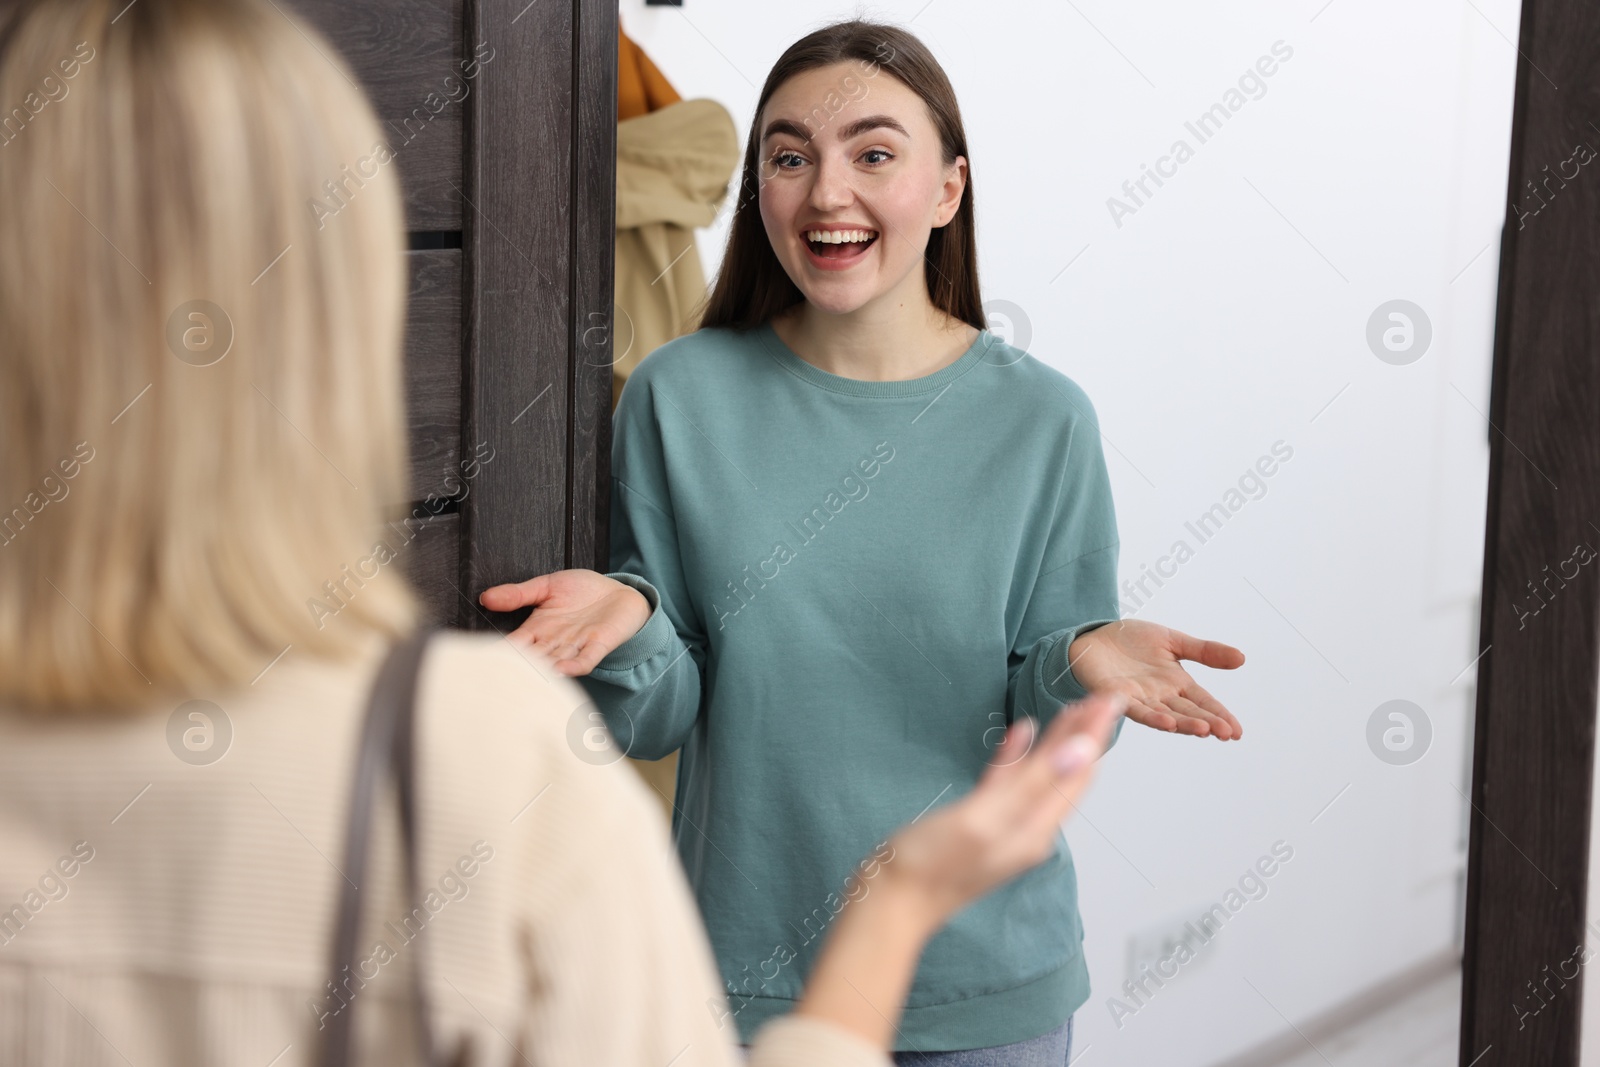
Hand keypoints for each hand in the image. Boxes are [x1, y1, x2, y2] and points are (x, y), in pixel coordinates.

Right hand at [477, 569, 651, 675]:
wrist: (619, 593)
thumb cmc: (584, 591)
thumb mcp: (547, 586)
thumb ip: (518, 594)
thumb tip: (485, 597)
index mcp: (537, 629)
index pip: (513, 645)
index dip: (498, 653)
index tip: (480, 662)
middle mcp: (553, 642)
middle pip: (531, 659)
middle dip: (517, 670)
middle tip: (497, 680)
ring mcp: (575, 646)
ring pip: (554, 662)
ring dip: (542, 671)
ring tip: (526, 678)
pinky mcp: (598, 646)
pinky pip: (584, 660)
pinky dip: (573, 666)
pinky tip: (561, 670)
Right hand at [879, 691, 1127, 930]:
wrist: (890, 902)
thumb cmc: (928, 866)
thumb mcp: (982, 819)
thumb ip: (1032, 784)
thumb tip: (1081, 752)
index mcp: (1034, 829)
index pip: (1077, 772)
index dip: (1094, 733)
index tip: (1109, 699)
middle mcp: (1027, 829)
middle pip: (1066, 773)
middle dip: (1084, 734)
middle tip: (1100, 697)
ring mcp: (1004, 826)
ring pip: (1041, 775)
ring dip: (1057, 741)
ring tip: (1072, 708)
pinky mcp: (980, 822)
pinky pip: (1009, 782)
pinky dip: (1019, 756)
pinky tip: (1020, 733)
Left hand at [1066, 620, 1243, 739]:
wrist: (1094, 636)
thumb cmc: (1132, 641)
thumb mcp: (1173, 641)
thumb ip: (1204, 651)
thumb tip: (1242, 658)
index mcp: (1176, 684)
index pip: (1203, 703)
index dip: (1220, 716)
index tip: (1238, 731)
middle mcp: (1161, 696)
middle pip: (1189, 713)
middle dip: (1208, 723)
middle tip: (1227, 733)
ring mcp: (1140, 698)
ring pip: (1166, 715)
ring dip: (1185, 724)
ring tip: (1204, 730)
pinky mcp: (1117, 695)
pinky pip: (1136, 709)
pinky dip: (1152, 716)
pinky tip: (1167, 722)